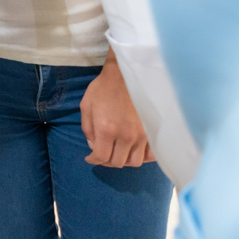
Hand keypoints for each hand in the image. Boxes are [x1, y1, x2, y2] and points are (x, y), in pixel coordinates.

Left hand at [80, 51, 154, 166]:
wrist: (126, 76)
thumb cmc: (103, 89)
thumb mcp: (86, 106)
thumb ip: (87, 129)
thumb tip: (93, 146)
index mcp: (107, 129)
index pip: (101, 157)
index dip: (93, 160)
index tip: (90, 158)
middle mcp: (126, 136)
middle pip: (118, 163)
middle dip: (107, 161)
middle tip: (102, 154)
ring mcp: (142, 135)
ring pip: (135, 162)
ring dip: (124, 160)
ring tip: (117, 152)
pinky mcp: (152, 132)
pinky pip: (150, 155)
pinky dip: (141, 157)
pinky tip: (134, 150)